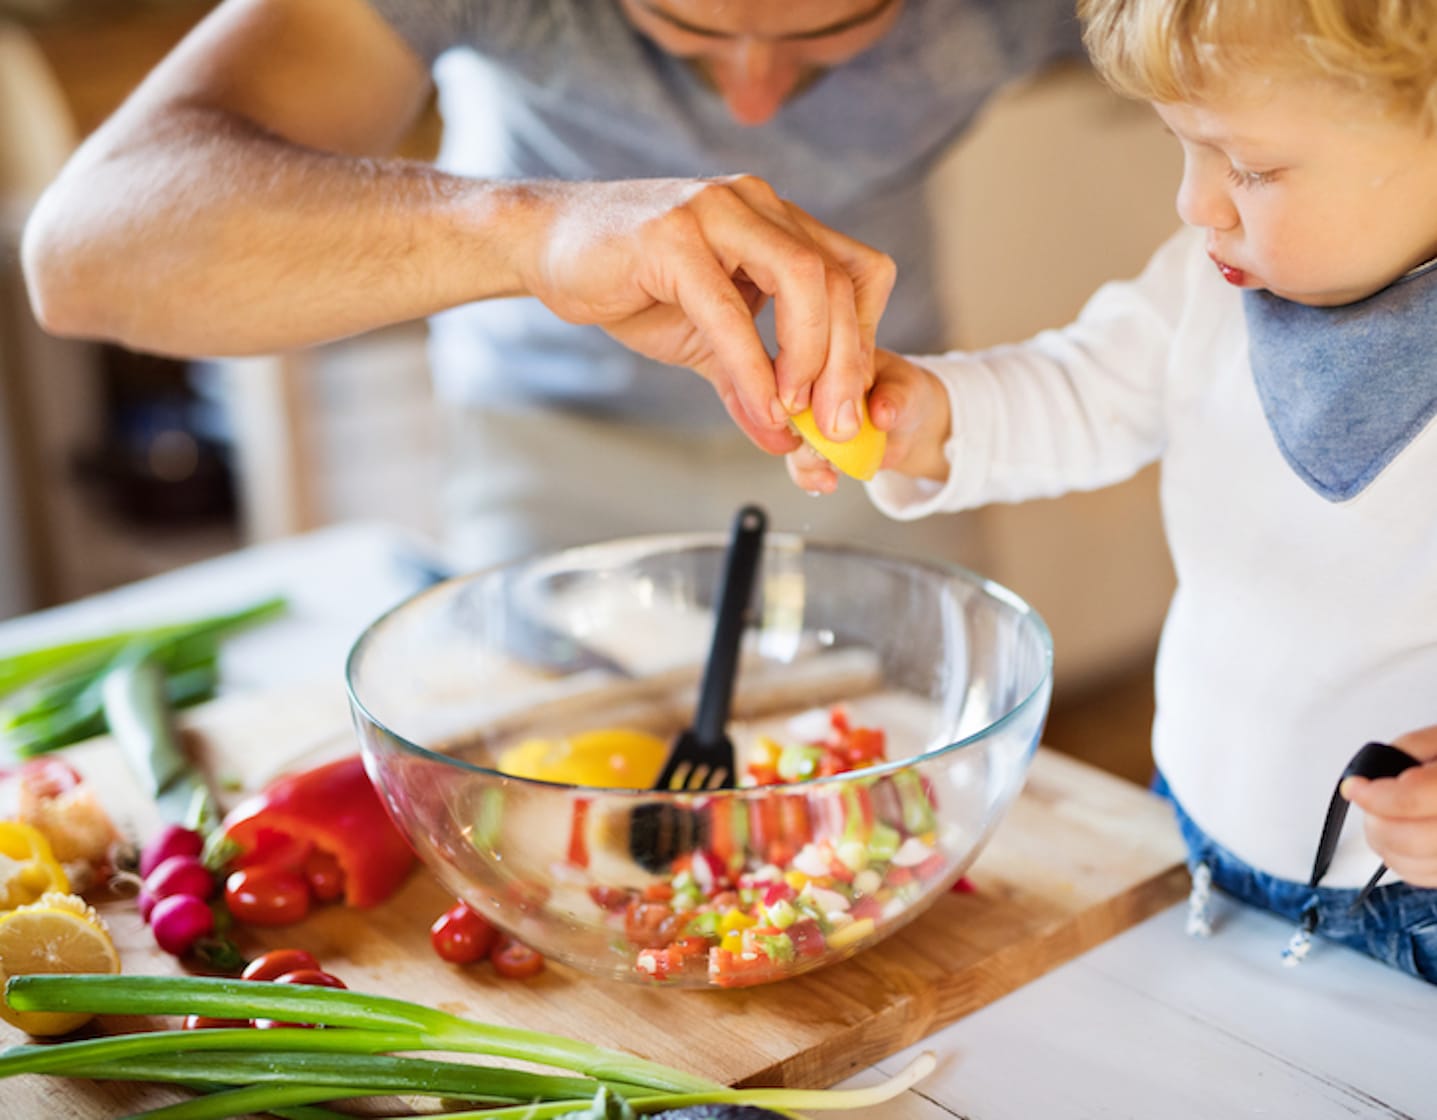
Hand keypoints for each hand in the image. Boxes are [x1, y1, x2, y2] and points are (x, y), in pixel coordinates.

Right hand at [527, 176, 894, 453]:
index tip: (850, 400)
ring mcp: (717, 212)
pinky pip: (730, 309)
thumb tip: (784, 442)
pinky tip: (760, 408)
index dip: (867, 339)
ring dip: (813, 358)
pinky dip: (753, 367)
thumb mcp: (704, 339)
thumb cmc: (630, 282)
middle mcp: (758, 205)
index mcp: (777, 222)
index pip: (859, 272)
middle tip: (839, 427)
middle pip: (841, 280)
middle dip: (849, 363)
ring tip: (799, 415)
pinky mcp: (671, 237)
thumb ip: (748, 381)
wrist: (546, 246)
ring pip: (805, 279)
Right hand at [786, 349, 952, 491]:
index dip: (802, 395)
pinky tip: (827, 483)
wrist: (911, 426)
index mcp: (827, 357)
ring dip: (806, 461)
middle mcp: (810, 388)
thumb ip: (893, 399)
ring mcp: (809, 420)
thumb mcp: (908, 390)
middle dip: (799, 435)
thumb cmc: (906, 394)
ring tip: (830, 472)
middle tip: (825, 451)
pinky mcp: (814, 447)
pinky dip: (810, 477)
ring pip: (789, 441)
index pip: (802, 372)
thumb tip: (881, 412)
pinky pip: (801, 464)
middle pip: (786, 410)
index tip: (818, 417)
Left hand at [1342, 725, 1436, 886]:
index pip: (1411, 800)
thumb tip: (1371, 776)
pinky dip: (1405, 862)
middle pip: (1410, 840)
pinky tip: (1406, 838)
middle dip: (1376, 823)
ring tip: (1387, 819)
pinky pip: (1425, 878)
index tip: (1354, 787)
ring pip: (1413, 866)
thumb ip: (1409, 749)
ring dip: (1386, 845)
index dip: (1373, 796)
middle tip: (1369, 804)